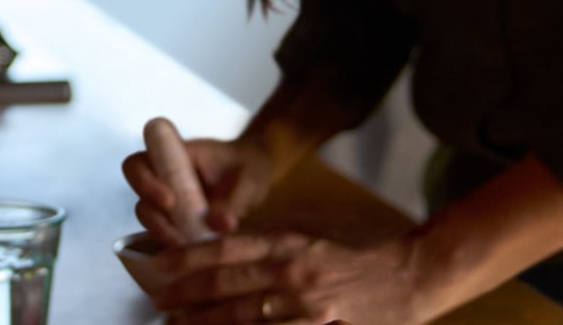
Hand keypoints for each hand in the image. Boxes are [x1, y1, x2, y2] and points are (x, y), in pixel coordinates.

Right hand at [122, 134, 277, 246]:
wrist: (255, 177)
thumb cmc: (249, 167)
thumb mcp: (250, 178)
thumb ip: (235, 198)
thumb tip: (219, 225)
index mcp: (174, 156)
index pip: (139, 164)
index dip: (143, 181)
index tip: (169, 200)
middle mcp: (163, 178)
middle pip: (138, 195)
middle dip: (153, 216)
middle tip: (178, 233)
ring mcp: (167, 202)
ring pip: (149, 219)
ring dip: (163, 234)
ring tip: (189, 247)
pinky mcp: (176, 223)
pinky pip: (164, 236)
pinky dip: (174, 246)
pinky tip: (193, 256)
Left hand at [151, 229, 441, 324]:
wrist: (404, 279)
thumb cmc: (348, 265)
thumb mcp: (304, 245)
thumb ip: (265, 252)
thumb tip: (219, 259)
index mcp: (285, 245)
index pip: (225, 249)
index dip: (188, 258)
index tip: (160, 268)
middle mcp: (291, 271)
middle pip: (227, 285)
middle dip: (187, 297)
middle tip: (159, 304)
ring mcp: (307, 304)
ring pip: (244, 315)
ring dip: (207, 322)